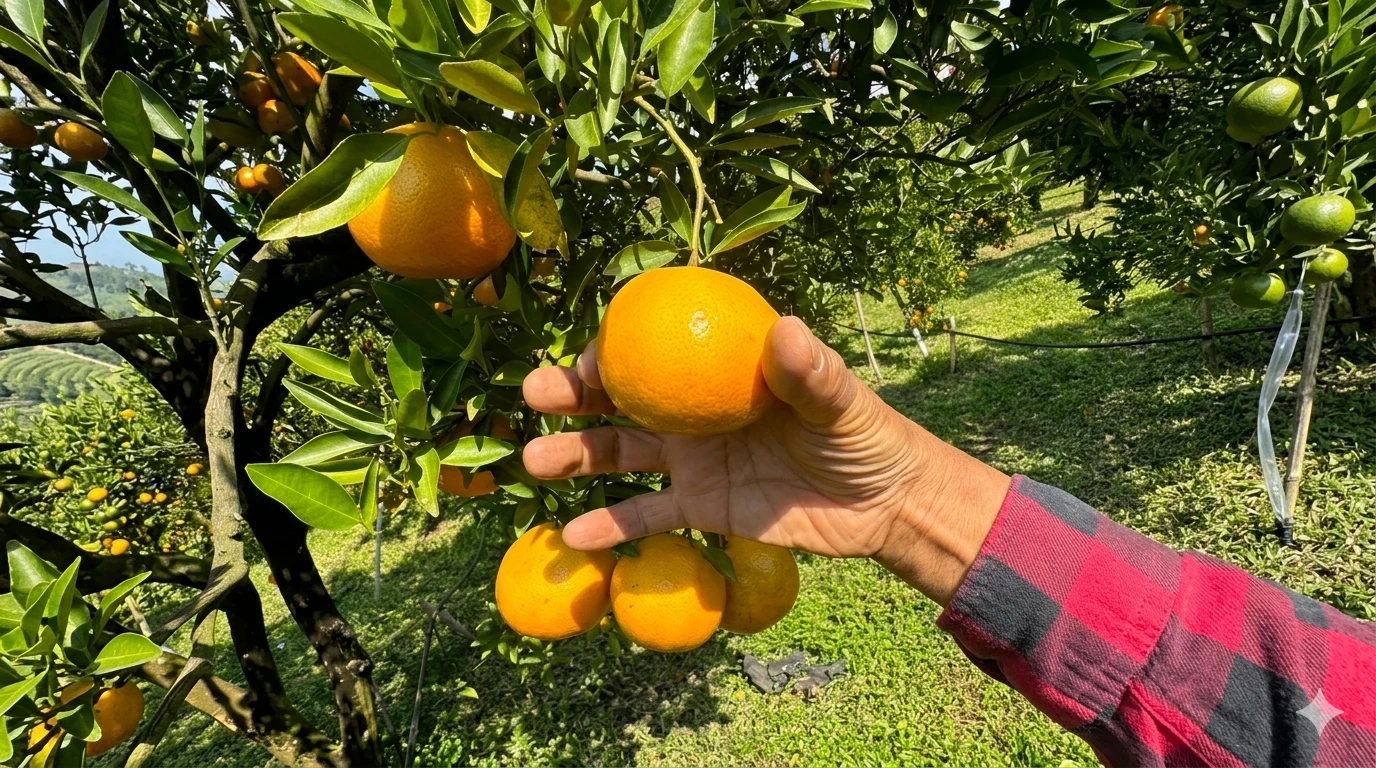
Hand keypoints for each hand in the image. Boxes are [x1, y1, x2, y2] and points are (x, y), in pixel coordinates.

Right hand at [521, 316, 1009, 603]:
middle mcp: (697, 411)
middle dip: (572, 393)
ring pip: (621, 455)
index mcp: (722, 371)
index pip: (658, 350)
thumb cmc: (867, 437)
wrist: (883, 506)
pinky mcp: (701, 509)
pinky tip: (572, 533)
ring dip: (575, 456)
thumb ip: (811, 372)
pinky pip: (647, 516)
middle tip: (534, 392)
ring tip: (534, 458)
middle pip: (623, 398)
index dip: (616, 349)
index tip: (589, 359)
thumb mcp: (843, 402)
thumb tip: (785, 328)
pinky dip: (609, 524)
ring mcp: (694, 460)